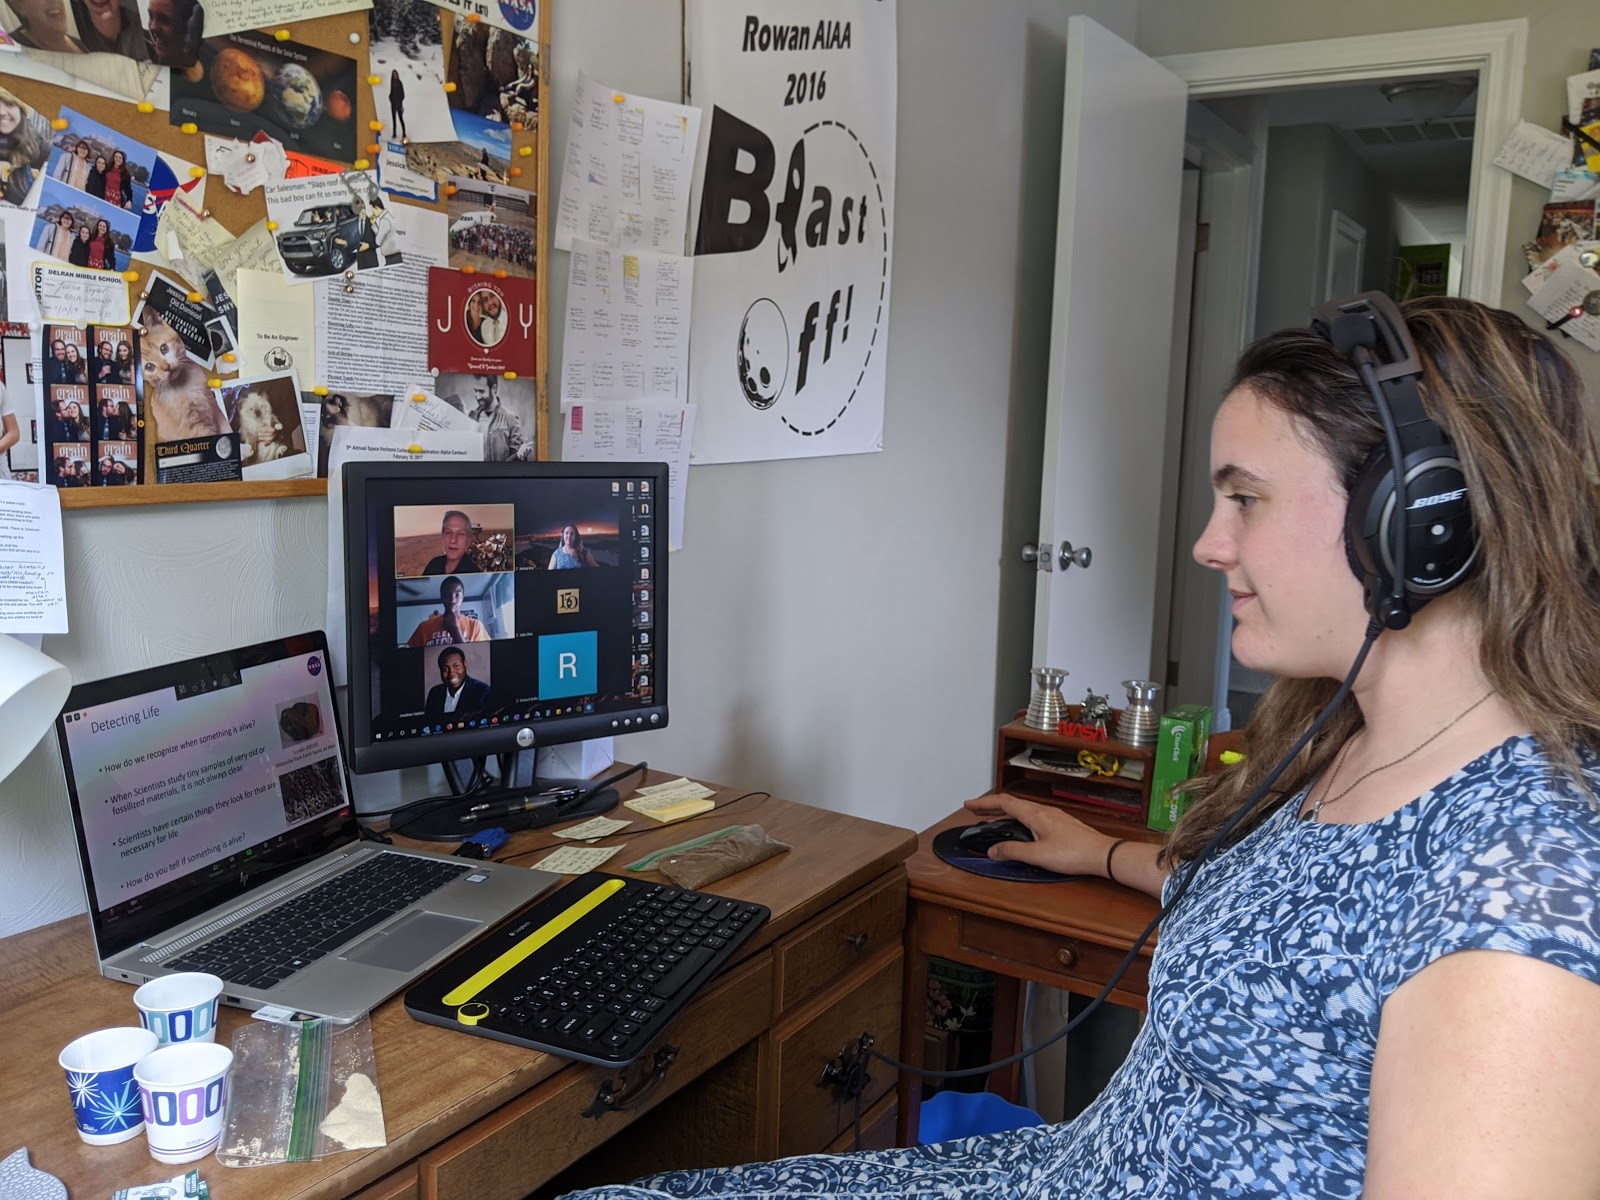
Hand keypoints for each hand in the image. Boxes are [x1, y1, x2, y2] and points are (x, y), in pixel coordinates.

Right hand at [961, 793, 1114, 876]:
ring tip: (994, 819)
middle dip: (991, 806)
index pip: (1003, 803)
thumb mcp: (1038, 855)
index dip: (984, 803)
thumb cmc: (1075, 853)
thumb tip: (994, 850)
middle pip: (1012, 804)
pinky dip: (1019, 818)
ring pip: (1023, 809)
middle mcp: (1044, 811)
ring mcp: (1054, 816)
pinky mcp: (1061, 825)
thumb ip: (1013, 851)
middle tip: (976, 810)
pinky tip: (1021, 828)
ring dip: (1005, 813)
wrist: (1102, 854)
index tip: (969, 804)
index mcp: (1035, 814)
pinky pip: (1033, 816)